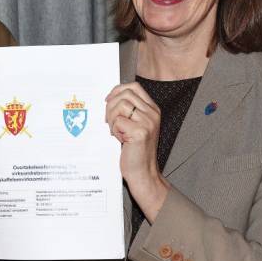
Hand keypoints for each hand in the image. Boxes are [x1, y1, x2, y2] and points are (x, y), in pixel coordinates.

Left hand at [105, 82, 169, 221]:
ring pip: (120, 105)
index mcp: (153, 110)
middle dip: (111, 106)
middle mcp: (153, 113)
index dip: (117, 90)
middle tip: (109, 121)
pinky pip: (118, 121)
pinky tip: (120, 140)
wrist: (143, 173)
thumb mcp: (135, 126)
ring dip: (112, 119)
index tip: (108, 100)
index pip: (134, 87)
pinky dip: (114, 130)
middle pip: (125, 94)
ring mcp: (148, 122)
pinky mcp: (140, 132)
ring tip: (116, 132)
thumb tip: (109, 98)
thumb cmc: (135, 151)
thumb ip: (128, 111)